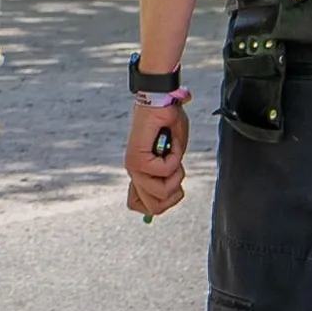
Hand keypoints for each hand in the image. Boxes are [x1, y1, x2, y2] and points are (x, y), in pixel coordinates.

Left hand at [125, 99, 191, 217]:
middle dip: (175, 194)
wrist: (160, 101)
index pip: (140, 205)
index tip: (174, 190)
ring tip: (173, 155)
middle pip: (155, 208)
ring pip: (162, 192)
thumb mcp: (173, 156)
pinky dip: (175, 158)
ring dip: (177, 174)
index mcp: (141, 174)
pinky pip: (165, 171)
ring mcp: (134, 167)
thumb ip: (170, 176)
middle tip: (177, 170)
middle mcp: (135, 172)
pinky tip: (169, 142)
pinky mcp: (138, 159)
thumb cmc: (167, 124)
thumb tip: (172, 196)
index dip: (162, 205)